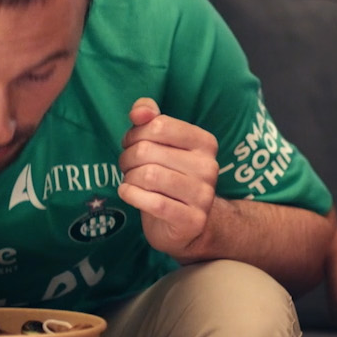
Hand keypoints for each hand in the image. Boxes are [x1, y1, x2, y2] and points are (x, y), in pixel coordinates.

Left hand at [116, 98, 219, 257]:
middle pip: (148, 151)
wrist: (187, 225)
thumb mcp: (161, 143)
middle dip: (127, 158)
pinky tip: (128, 194)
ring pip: (148, 176)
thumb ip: (150, 118)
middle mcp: (209, 167)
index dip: (135, 134)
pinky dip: (132, 196)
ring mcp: (203, 195)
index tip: (131, 144)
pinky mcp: (193, 220)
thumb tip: (139, 112)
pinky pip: (153, 202)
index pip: (159, 125)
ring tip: (130, 181)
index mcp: (205, 142)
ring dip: (129, 178)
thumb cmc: (168, 176)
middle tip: (127, 167)